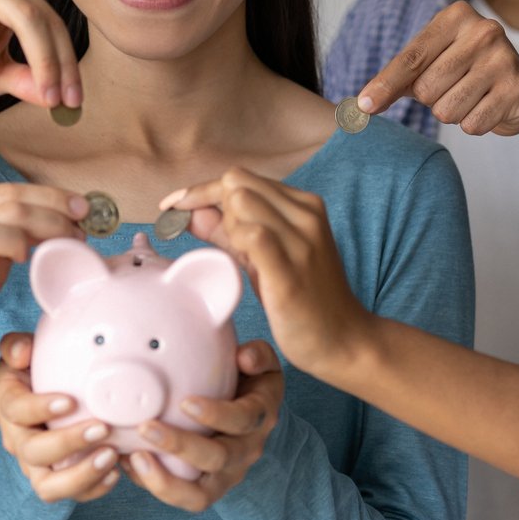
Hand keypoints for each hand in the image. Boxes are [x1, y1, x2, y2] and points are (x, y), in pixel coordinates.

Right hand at [0, 185, 88, 391]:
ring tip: (36, 257)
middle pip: (4, 207)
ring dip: (21, 240)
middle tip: (77, 233)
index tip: (82, 209)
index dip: (49, 196)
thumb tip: (70, 213)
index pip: (7, 191)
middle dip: (49, 217)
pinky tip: (0, 281)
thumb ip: (18, 227)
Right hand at [0, 333, 123, 503]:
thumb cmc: (37, 371)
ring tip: (111, 455)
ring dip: (81, 474)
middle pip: (34, 451)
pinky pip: (71, 495)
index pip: (16, 410)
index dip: (40, 408)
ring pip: (48, 486)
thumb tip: (22, 351)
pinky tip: (117, 470)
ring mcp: (35, 465)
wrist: (50, 394)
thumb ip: (17, 346)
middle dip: (69, 442)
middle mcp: (17, 440)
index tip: (69, 401)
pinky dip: (95, 488)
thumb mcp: (23, 352)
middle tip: (102, 428)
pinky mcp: (56, 480)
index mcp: (8, 404)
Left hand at [120, 341, 283, 511]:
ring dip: (165, 480)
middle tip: (146, 427)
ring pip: (200, 494)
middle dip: (180, 445)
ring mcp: (227, 475)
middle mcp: (246, 451)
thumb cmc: (249, 383)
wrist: (253, 417)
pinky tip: (130, 463)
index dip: (216, 414)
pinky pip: (183, 498)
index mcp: (259, 417)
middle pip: (217, 458)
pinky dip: (155, 484)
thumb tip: (244, 357)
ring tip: (135, 458)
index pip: (242, 420)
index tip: (186, 402)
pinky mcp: (207, 489)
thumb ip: (258, 355)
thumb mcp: (262, 364)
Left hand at [160, 170, 374, 380]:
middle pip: (236, 183)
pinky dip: (234, 244)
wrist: (345, 341)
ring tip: (240, 261)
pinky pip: (251, 236)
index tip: (173, 206)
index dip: (201, 191)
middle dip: (214, 208)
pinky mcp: (291, 270)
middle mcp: (305, 215)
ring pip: (240, 202)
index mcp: (303, 206)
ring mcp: (301, 240)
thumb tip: (189, 212)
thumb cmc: (303, 300)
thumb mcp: (263, 258)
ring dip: (225, 228)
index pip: (239, 178)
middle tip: (224, 247)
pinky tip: (240, 267)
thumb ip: (228, 232)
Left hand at [355, 0, 518, 135]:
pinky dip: (473, 123)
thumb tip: (362, 105)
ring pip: (447, 111)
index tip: (364, 106)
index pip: (410, 59)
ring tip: (470, 96)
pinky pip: (472, 124)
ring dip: (452, 112)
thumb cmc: (463, 71)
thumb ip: (395, 79)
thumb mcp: (429, 63)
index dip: (385, 86)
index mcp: (455, 17)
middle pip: (426, 89)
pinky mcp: (517, 90)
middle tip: (453, 87)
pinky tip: (487, 106)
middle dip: (432, 99)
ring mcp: (504, 60)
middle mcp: (484, 31)